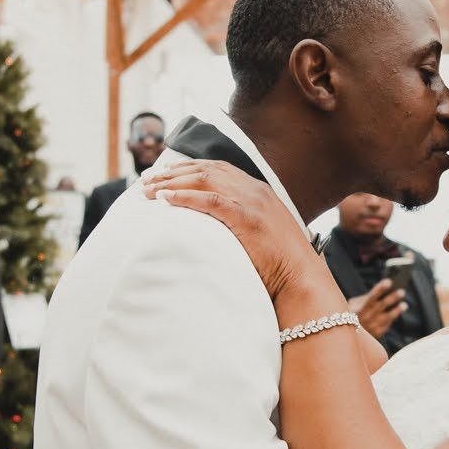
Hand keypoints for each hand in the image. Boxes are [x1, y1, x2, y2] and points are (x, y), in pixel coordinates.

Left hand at [141, 159, 318, 298]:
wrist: (302, 280)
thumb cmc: (280, 265)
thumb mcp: (261, 234)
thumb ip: (240, 222)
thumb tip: (212, 227)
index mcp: (258, 191)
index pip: (217, 168)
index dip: (187, 169)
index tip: (163, 174)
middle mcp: (255, 190)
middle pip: (206, 170)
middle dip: (172, 173)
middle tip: (146, 181)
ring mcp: (253, 202)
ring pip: (205, 180)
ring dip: (172, 184)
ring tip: (148, 190)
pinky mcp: (248, 219)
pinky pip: (211, 201)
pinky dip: (185, 197)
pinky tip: (166, 200)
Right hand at [351, 282, 406, 338]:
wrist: (344, 334)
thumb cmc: (351, 314)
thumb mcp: (353, 304)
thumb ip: (365, 298)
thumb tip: (383, 291)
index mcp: (359, 308)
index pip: (371, 296)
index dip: (380, 288)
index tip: (389, 281)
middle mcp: (366, 317)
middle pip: (382, 305)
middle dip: (392, 297)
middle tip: (402, 291)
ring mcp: (372, 327)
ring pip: (388, 317)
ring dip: (397, 310)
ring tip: (404, 305)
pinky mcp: (377, 334)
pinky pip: (387, 324)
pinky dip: (392, 318)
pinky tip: (397, 311)